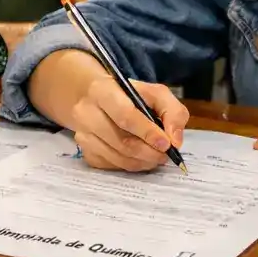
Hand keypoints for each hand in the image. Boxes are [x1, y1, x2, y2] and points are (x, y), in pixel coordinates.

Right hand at [70, 75, 188, 171]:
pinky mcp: (85, 151)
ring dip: (143, 161)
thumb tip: (174, 141)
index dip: (148, 132)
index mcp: (103, 90)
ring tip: (156, 156)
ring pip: (118, 157)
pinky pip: (112, 166)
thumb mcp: (155, 93)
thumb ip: (172, 112)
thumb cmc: (128, 95)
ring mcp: (83, 134)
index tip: (166, 144)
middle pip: (122, 141)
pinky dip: (131, 165)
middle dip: (149, 152)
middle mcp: (86, 113)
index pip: (125, 115)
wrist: (94, 98)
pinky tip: (139, 157)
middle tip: (166, 155)